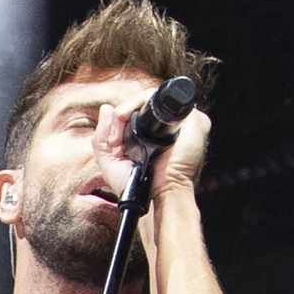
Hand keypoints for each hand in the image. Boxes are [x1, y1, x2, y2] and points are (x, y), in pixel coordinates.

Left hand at [89, 99, 209, 212]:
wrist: (159, 196)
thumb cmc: (138, 187)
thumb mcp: (111, 163)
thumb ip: (102, 137)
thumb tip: (106, 108)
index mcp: (153, 133)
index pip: (137, 109)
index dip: (122, 115)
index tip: (112, 140)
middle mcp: (167, 125)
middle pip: (142, 101)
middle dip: (122, 113)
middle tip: (113, 139)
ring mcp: (181, 121)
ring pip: (151, 97)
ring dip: (129, 108)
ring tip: (120, 136)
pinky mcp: (191, 119)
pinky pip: (164, 99)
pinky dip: (142, 104)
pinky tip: (131, 122)